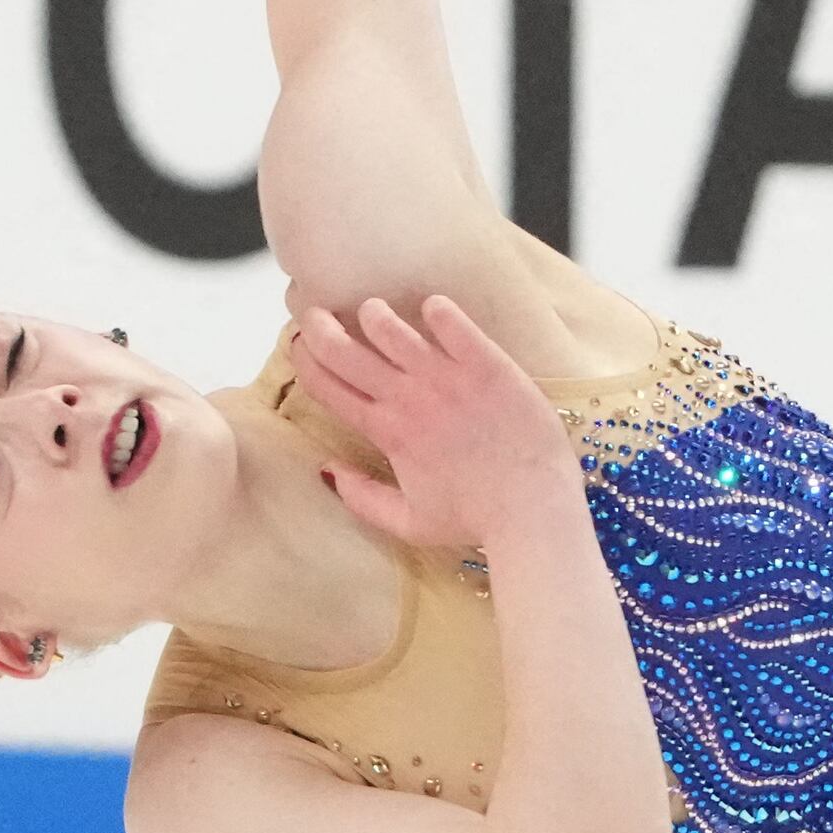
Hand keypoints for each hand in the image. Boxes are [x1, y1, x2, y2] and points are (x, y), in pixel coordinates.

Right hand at [291, 295, 576, 553]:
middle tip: (315, 313)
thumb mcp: (410, 523)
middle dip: (320, 327)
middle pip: (346, 351)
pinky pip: (451, 321)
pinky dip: (436, 309)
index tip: (299, 346)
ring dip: (374, 314)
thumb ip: (362, 498)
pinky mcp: (486, 364)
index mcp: (387, 433)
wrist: (533, 507)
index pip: (328, 387)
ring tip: (372, 312)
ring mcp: (447, 378)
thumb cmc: (475, 518)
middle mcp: (409, 399)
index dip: (305, 361)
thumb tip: (327, 470)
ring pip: (390, 328)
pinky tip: (433, 308)